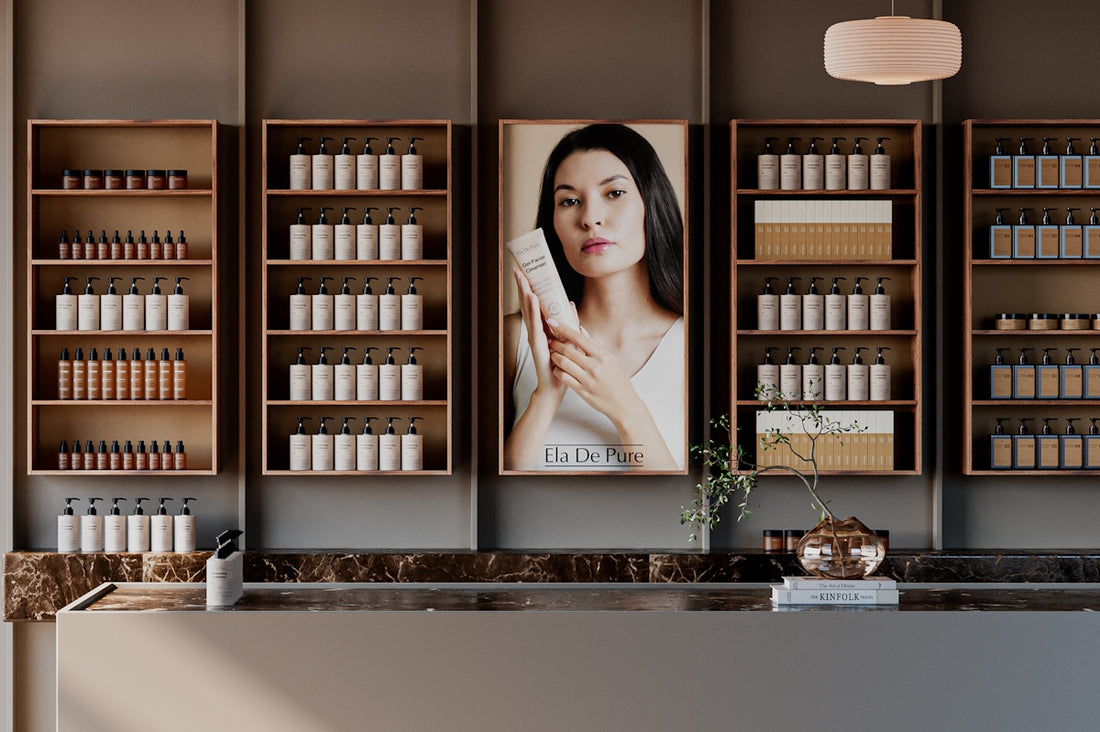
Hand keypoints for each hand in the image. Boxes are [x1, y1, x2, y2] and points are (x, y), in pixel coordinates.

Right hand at [513, 266, 565, 403]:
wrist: (555, 385)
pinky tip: (532, 298)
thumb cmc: (559, 364)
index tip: (526, 272)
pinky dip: (534, 311)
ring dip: (526, 294)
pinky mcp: (538, 344)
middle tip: (518, 269)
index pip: (534, 304)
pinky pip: (536, 324)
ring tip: (522, 279)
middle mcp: (536, 331)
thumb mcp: (568, 338)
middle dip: (523, 286)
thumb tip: (569, 303)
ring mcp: (535, 337)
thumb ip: (568, 321)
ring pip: (529, 311)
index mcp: (542, 328)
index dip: (530, 287)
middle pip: (528, 304)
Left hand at [544, 316, 645, 428]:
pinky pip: (564, 378)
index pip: (579, 337)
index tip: (553, 321)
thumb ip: (595, 345)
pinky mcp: (582, 391)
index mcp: (603, 356)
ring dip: (554, 357)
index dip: (564, 328)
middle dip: (556, 343)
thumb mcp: (611, 360)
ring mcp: (588, 379)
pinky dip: (557, 371)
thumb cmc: (618, 381)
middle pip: (569, 349)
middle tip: (550, 340)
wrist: (624, 404)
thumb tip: (581, 330)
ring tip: (552, 354)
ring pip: (563, 363)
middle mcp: (595, 366)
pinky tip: (557, 369)